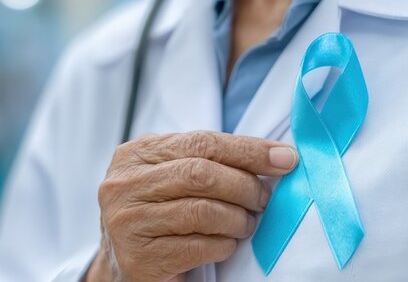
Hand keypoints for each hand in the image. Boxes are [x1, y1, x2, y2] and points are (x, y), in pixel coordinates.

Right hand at [86, 131, 297, 281]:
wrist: (126, 264)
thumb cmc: (158, 214)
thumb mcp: (171, 176)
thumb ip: (206, 161)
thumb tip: (278, 156)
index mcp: (133, 155)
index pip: (199, 142)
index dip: (247, 150)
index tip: (285, 159)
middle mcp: (123, 185)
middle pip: (200, 174)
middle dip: (244, 186)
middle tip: (264, 199)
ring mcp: (127, 222)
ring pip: (202, 212)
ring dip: (237, 220)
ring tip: (245, 225)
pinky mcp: (139, 258)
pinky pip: (198, 247)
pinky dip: (223, 245)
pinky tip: (225, 244)